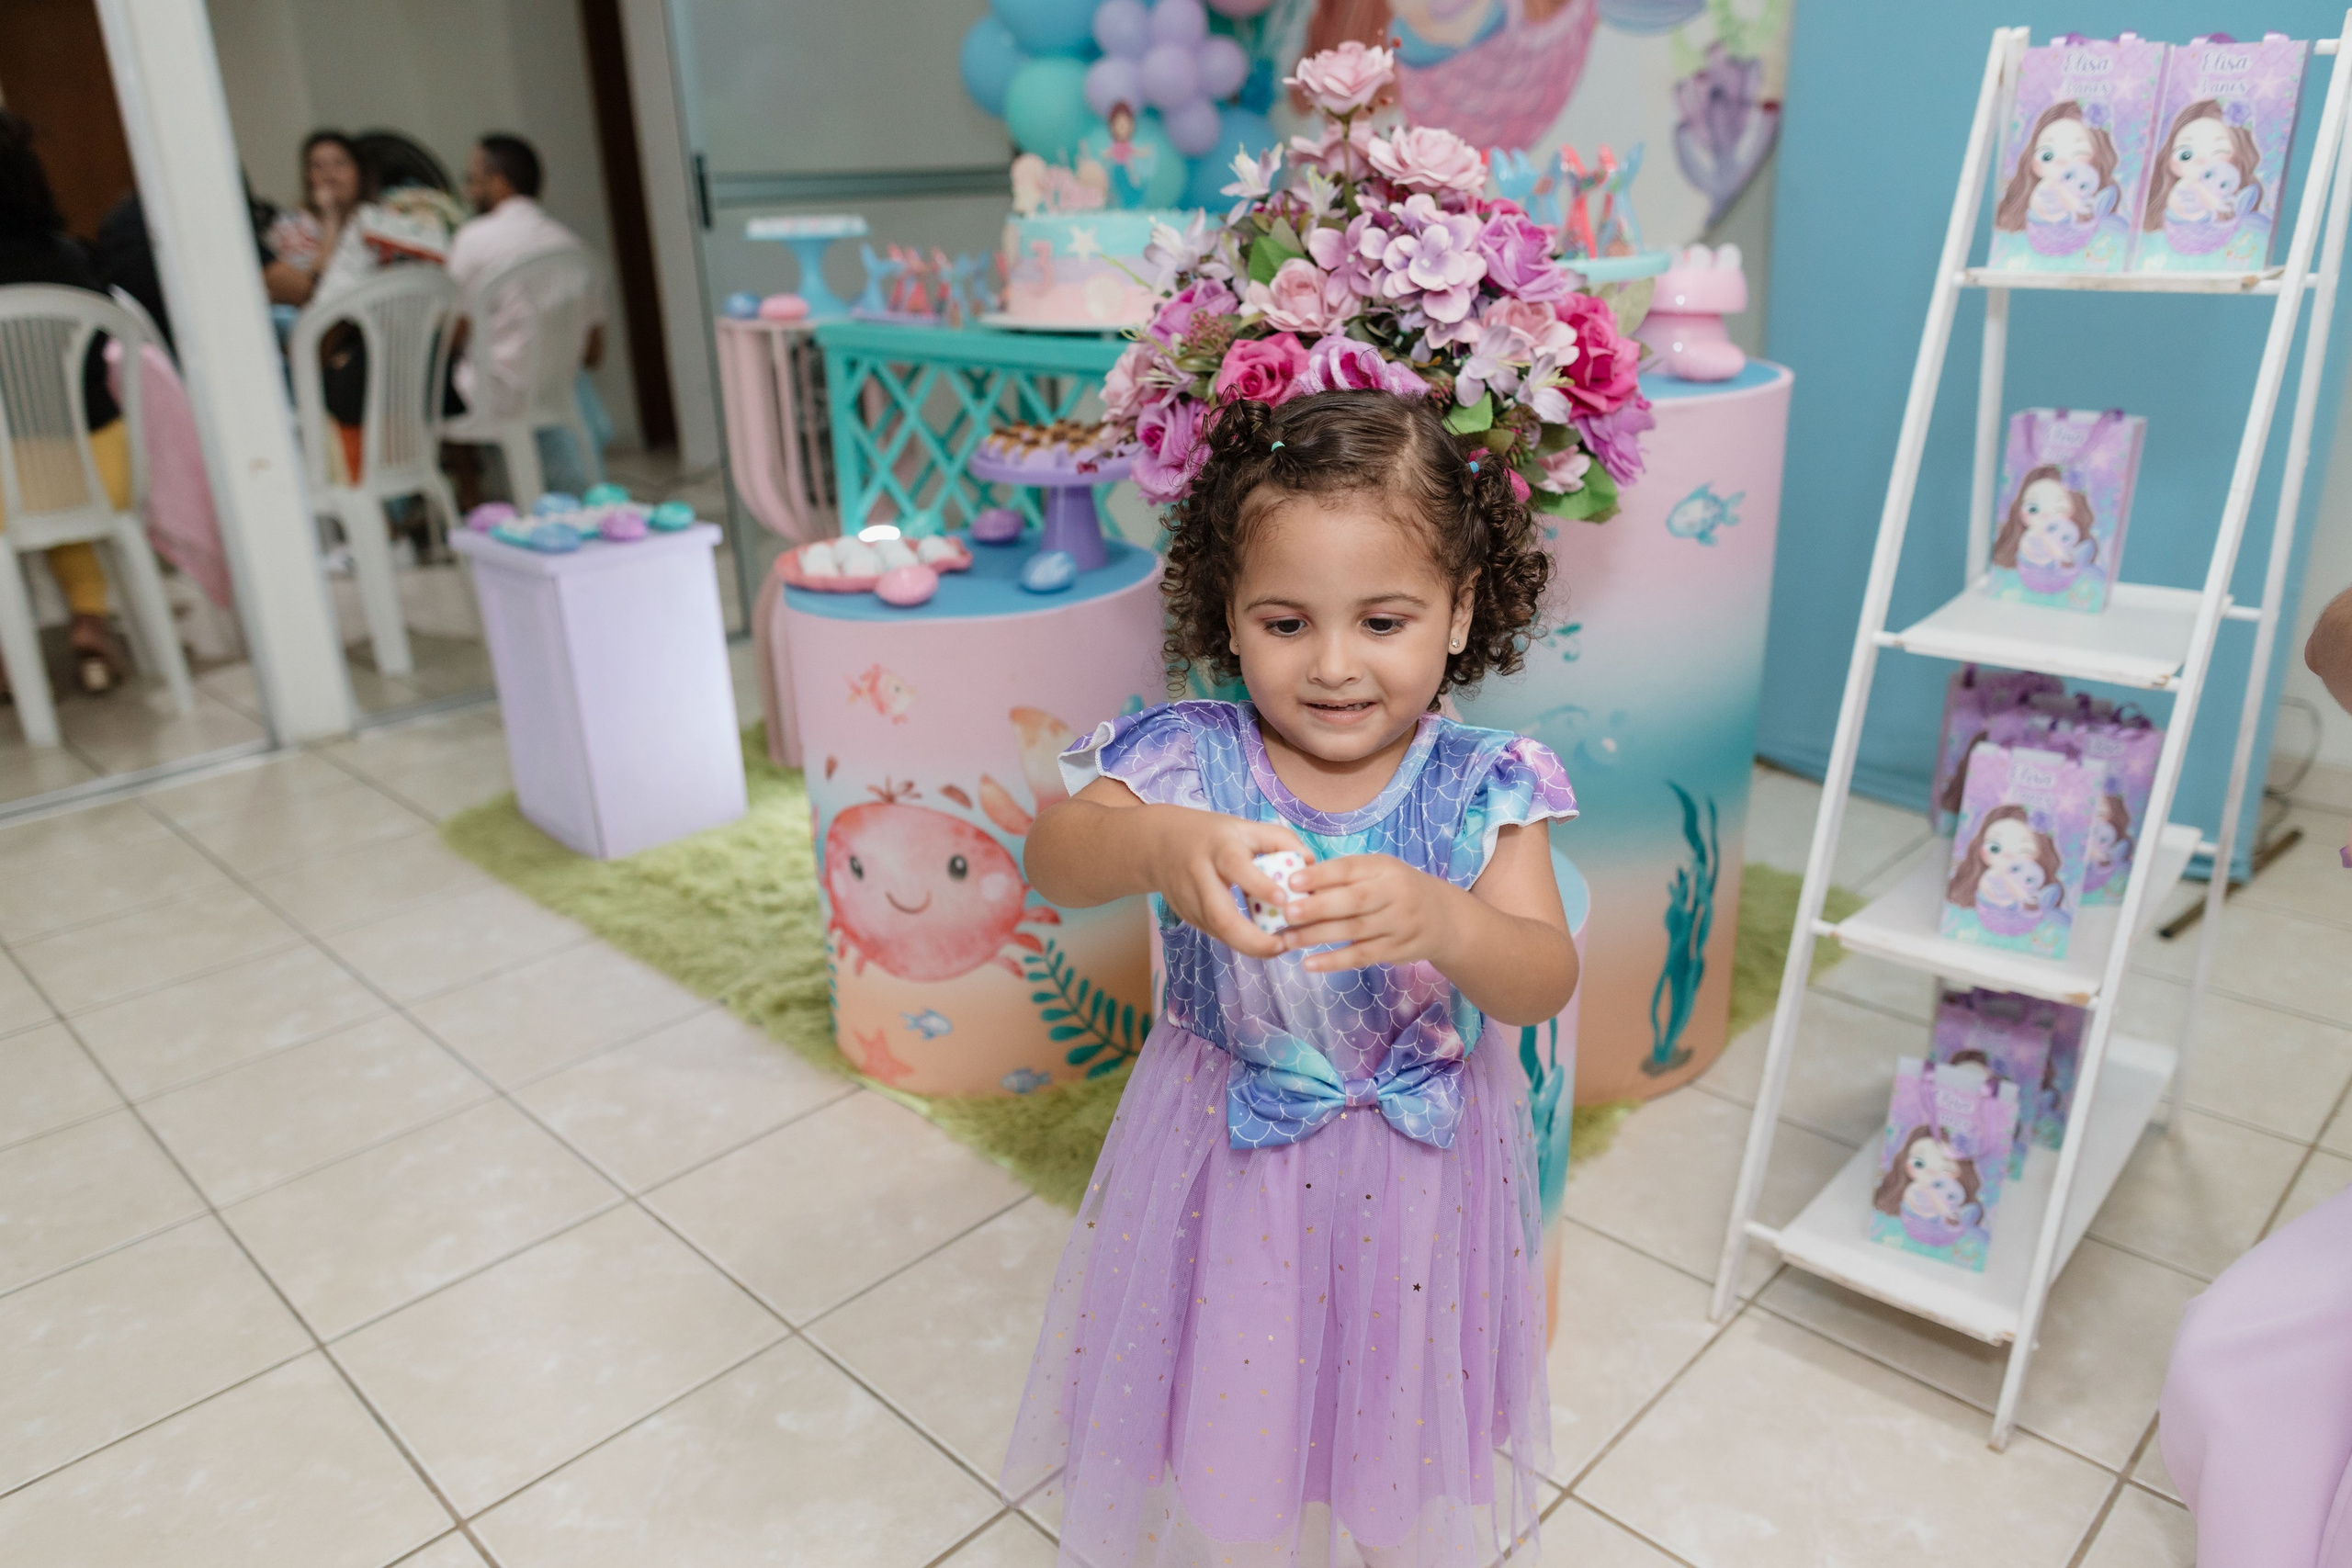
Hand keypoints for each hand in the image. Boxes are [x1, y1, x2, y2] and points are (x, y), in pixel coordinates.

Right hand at [1147, 809, 1306, 961]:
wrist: (1159, 845)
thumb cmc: (1213, 836)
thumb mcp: (1246, 827)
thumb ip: (1281, 841)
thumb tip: (1311, 864)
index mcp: (1219, 848)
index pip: (1236, 867)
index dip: (1259, 885)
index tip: (1283, 900)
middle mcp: (1200, 875)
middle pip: (1220, 915)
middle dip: (1252, 939)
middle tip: (1282, 947)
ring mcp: (1189, 900)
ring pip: (1217, 931)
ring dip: (1249, 945)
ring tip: (1278, 948)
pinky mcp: (1186, 916)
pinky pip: (1215, 933)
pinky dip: (1239, 941)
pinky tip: (1260, 942)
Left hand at [1276, 853, 1457, 972]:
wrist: (1444, 919)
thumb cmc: (1396, 890)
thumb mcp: (1378, 872)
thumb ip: (1343, 876)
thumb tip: (1295, 884)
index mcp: (1384, 868)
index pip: (1350, 869)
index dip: (1321, 875)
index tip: (1292, 881)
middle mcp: (1394, 894)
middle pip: (1354, 901)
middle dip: (1318, 907)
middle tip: (1287, 912)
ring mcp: (1398, 924)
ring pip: (1355, 930)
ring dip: (1318, 936)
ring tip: (1287, 940)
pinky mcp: (1396, 950)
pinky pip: (1362, 956)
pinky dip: (1334, 961)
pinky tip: (1310, 964)